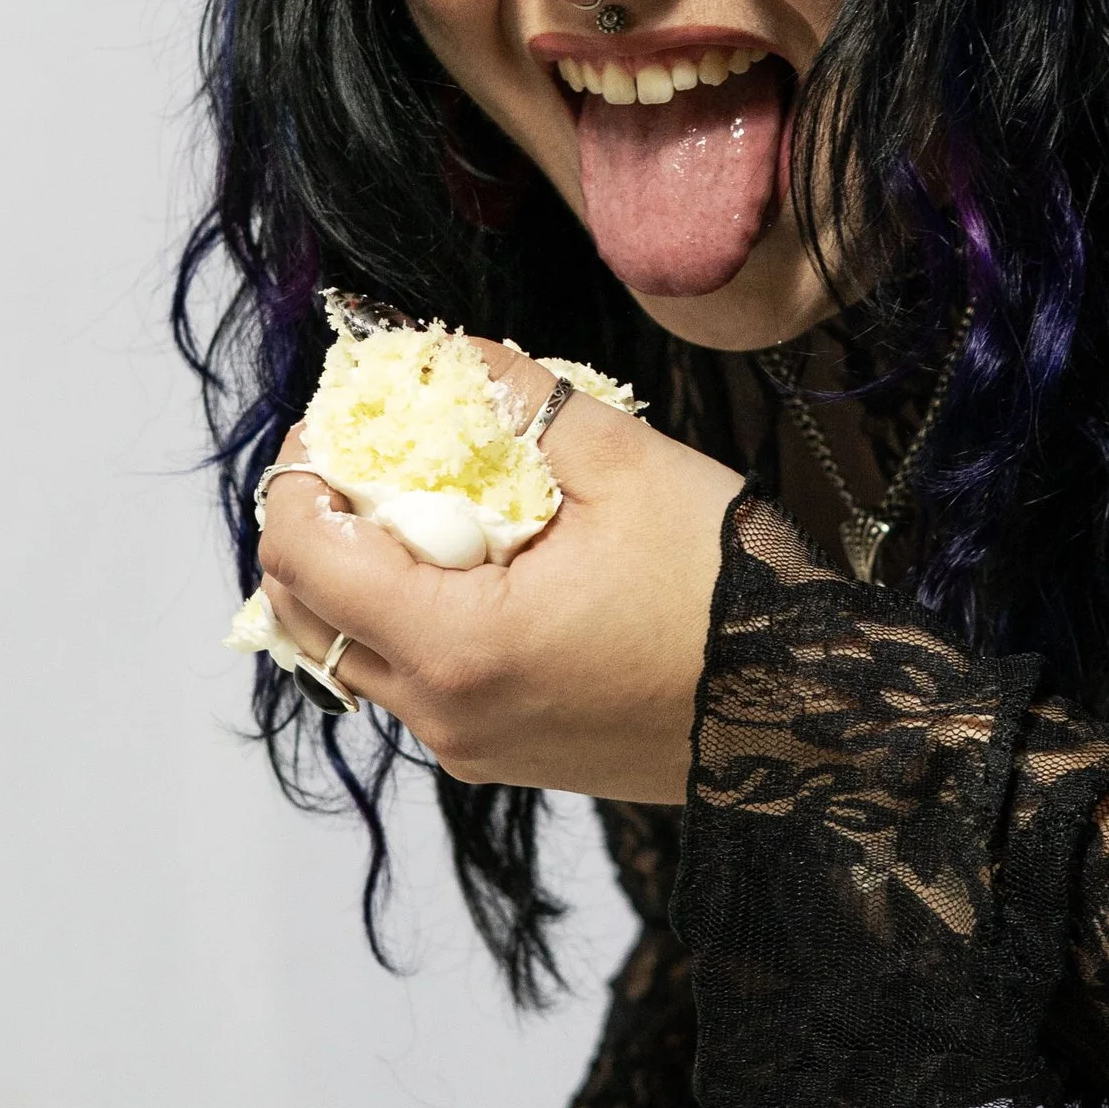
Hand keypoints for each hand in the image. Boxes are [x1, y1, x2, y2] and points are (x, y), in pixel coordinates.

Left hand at [253, 341, 740, 799]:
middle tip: (362, 453)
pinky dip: (408, 616)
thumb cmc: (731, 595)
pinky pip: (413, 681)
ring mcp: (469, 746)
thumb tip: (451, 351)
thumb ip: (524, 400)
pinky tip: (473, 559)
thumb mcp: (630, 468)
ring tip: (418, 502)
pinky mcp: (501, 755)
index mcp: (460, 647)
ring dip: (359, 573)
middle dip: (315, 523)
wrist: (809, 716)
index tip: (336, 418)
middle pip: (306, 614)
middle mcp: (445, 713)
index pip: (306, 558)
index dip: (299, 475)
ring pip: (353, 654)